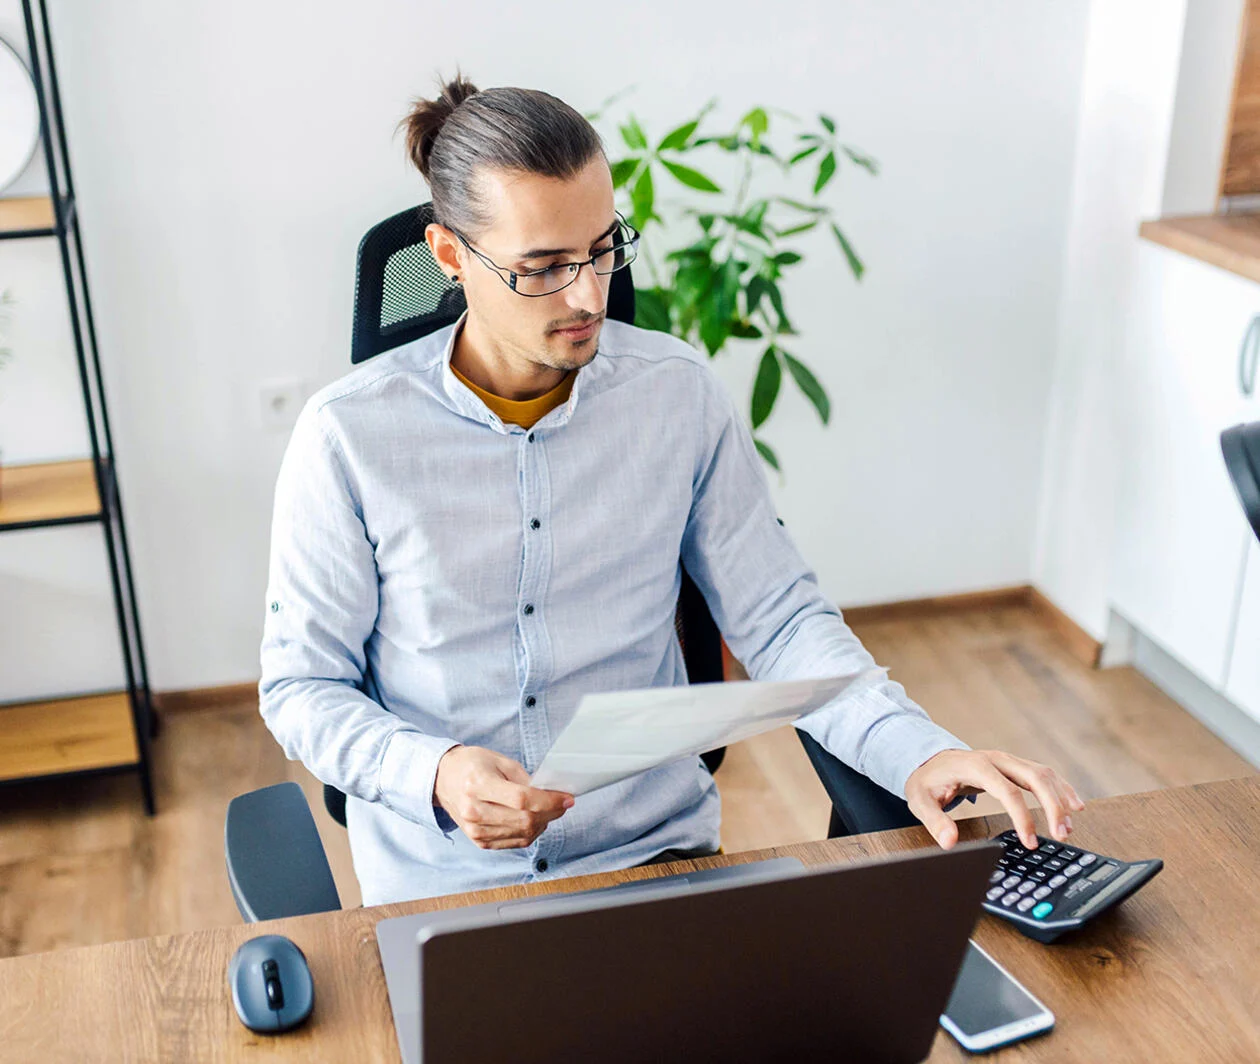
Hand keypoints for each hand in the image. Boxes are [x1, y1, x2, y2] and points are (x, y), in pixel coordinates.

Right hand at [433, 745, 574, 848]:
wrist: (443, 780)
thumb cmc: (471, 765)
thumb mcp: (499, 761)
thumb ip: (524, 779)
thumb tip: (550, 794)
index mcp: (477, 785)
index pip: (521, 799)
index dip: (549, 800)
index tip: (567, 798)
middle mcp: (474, 811)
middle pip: (524, 820)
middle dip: (551, 812)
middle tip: (563, 803)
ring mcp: (475, 830)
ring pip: (523, 834)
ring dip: (543, 823)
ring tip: (549, 810)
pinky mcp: (479, 841)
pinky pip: (514, 842)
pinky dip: (530, 832)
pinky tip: (535, 820)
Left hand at [904, 748, 1084, 850]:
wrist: (928, 760)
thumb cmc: (927, 781)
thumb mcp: (920, 800)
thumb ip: (934, 820)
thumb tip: (950, 842)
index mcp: (975, 766)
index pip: (1007, 791)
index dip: (1023, 817)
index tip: (1030, 842)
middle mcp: (996, 759)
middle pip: (1034, 777)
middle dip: (1053, 805)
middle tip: (1062, 835)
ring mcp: (1007, 760)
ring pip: (1043, 774)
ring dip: (1061, 798)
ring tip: (1069, 828)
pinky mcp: (1014, 765)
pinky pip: (1043, 774)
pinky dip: (1061, 788)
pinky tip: (1075, 805)